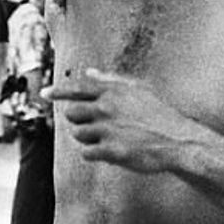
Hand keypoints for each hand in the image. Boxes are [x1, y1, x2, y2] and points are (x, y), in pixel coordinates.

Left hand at [42, 67, 204, 172]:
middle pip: (72, 113)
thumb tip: (89, 70)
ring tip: (107, 139)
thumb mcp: (138, 89)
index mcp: (112, 92)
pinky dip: (94, 153)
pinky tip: (109, 151)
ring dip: (87, 138)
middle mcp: (107, 108)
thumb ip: (110, 80)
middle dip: (79, 120)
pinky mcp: (112, 150)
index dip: (58, 91)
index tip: (44, 93)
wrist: (179, 141)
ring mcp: (109, 129)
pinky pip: (87, 152)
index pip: (77, 88)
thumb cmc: (159, 114)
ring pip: (78, 134)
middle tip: (97, 126)